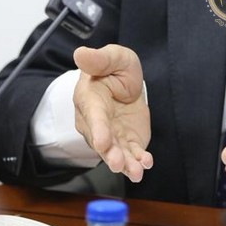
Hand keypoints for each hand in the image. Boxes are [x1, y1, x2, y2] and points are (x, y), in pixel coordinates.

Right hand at [73, 44, 153, 181]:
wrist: (126, 80)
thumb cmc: (114, 67)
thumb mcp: (113, 57)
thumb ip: (99, 59)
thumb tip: (80, 53)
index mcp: (89, 99)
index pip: (93, 116)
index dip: (98, 129)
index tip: (102, 142)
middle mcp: (95, 122)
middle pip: (102, 141)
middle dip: (110, 153)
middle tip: (119, 164)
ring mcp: (110, 134)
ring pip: (115, 152)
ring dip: (126, 164)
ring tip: (136, 172)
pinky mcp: (125, 141)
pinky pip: (130, 154)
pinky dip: (138, 161)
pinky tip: (146, 164)